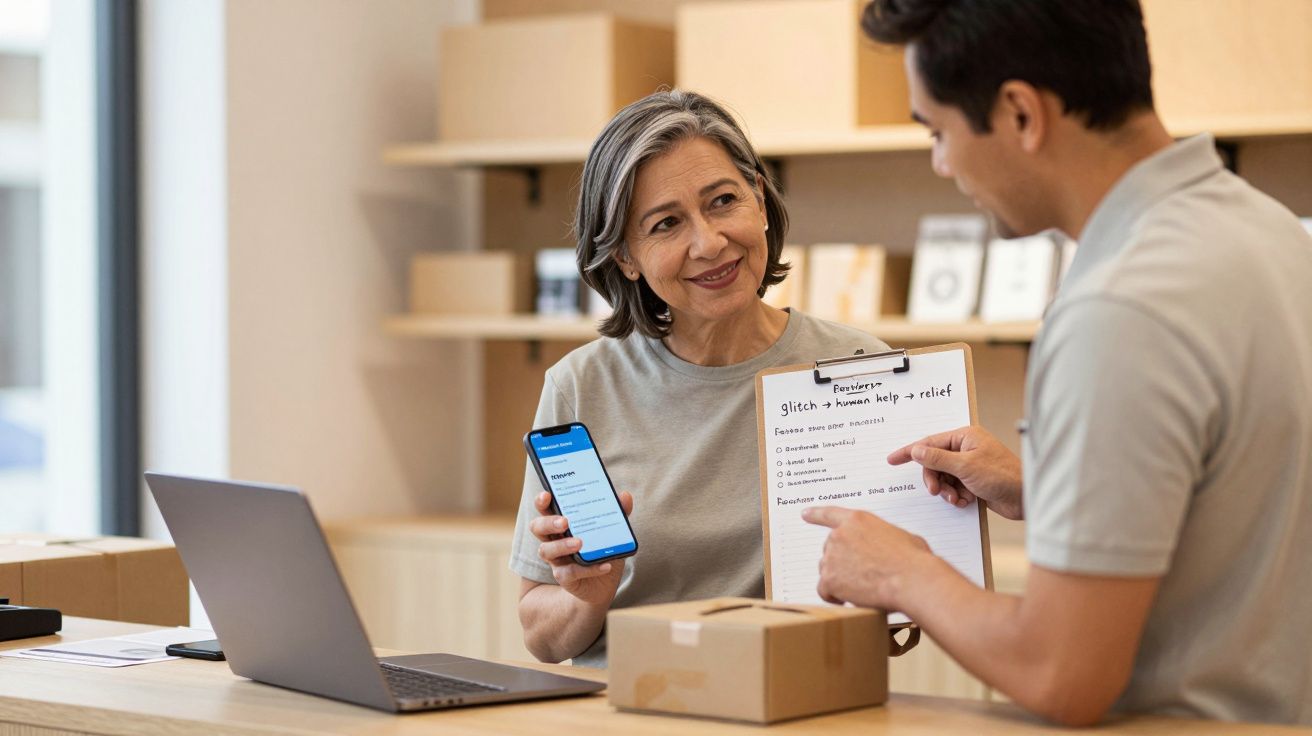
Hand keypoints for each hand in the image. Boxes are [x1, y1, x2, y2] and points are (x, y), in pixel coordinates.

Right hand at [528, 491, 632, 607]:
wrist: (604, 585)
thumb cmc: (602, 552)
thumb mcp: (612, 532)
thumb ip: (618, 514)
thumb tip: (625, 496)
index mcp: (561, 524)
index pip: (544, 509)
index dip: (542, 502)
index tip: (547, 494)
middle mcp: (553, 540)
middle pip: (537, 527)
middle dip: (548, 523)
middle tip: (564, 522)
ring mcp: (557, 560)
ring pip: (546, 551)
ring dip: (562, 545)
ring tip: (579, 543)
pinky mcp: (564, 578)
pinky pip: (570, 573)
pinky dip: (589, 569)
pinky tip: (605, 566)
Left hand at [802, 506, 933, 609]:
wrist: (911, 579)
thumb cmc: (913, 561)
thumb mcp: (902, 537)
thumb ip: (885, 539)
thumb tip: (891, 550)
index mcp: (858, 520)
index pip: (830, 514)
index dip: (816, 514)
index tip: (805, 514)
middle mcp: (840, 535)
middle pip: (831, 551)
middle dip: (843, 563)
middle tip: (864, 575)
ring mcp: (832, 557)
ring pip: (827, 571)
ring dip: (840, 580)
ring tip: (864, 587)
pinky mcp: (829, 579)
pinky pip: (824, 590)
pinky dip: (833, 596)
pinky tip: (848, 599)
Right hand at [887, 426, 1023, 519]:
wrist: (1026, 497)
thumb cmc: (1003, 475)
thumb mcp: (965, 466)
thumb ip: (937, 458)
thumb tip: (917, 450)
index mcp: (965, 437)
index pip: (929, 442)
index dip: (909, 452)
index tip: (892, 459)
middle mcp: (966, 449)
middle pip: (934, 463)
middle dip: (934, 479)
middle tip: (936, 491)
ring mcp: (970, 465)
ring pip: (943, 478)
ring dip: (946, 490)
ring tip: (956, 498)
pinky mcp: (975, 481)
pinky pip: (954, 488)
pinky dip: (956, 496)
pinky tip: (965, 501)